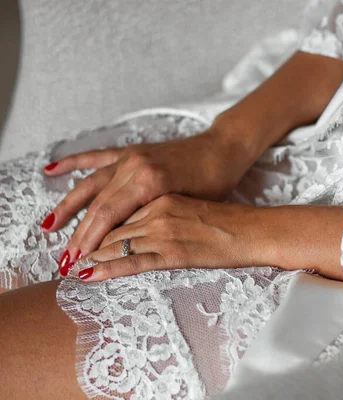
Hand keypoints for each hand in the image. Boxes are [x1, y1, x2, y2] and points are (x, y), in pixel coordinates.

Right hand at [42, 128, 255, 273]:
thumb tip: (123, 242)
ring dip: (69, 208)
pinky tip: (51, 170)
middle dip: (79, 235)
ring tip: (48, 228)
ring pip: (91, 186)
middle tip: (64, 260)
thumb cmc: (214, 182)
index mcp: (149, 182)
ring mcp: (130, 157)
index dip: (90, 242)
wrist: (221, 150)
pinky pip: (96, 158)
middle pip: (96, 206)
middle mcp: (134, 167)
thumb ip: (154, 220)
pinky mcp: (130, 152)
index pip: (108, 217)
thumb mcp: (187, 207)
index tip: (78, 263)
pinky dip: (73, 163)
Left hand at [74, 194, 263, 280]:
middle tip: (64, 256)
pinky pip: (133, 261)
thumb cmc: (226, 215)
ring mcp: (164, 231)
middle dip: (84, 241)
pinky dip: (108, 269)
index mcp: (159, 195)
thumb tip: (144, 223)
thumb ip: (162, 209)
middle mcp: (156, 209)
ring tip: (70, 268)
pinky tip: (89, 276)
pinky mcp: (173, 253)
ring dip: (89, 256)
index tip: (78, 235)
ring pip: (115, 242)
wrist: (252, 228)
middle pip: (110, 225)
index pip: (116, 208)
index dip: (93, 224)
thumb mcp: (188, 203)